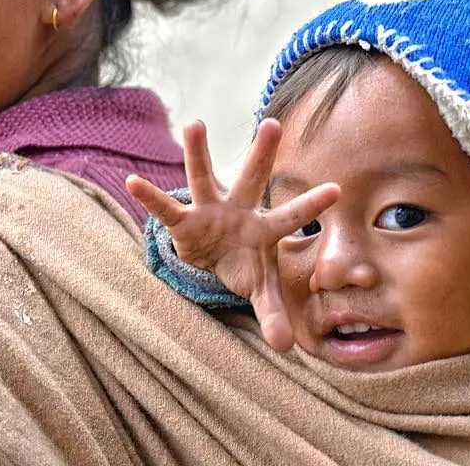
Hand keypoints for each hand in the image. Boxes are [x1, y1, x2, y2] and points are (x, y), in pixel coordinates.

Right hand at [127, 119, 338, 350]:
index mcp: (265, 228)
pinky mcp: (184, 220)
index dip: (312, 204)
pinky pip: (166, 209)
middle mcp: (240, 210)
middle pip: (253, 178)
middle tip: (273, 122)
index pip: (291, 215)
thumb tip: (286, 348)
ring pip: (204, 177)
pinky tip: (133, 182)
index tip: (337, 189)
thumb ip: (273, 314)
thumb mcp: (261, 291)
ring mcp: (211, 211)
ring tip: (194, 124)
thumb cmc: (246, 265)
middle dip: (262, 153)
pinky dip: (150, 197)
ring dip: (198, 152)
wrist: (215, 259)